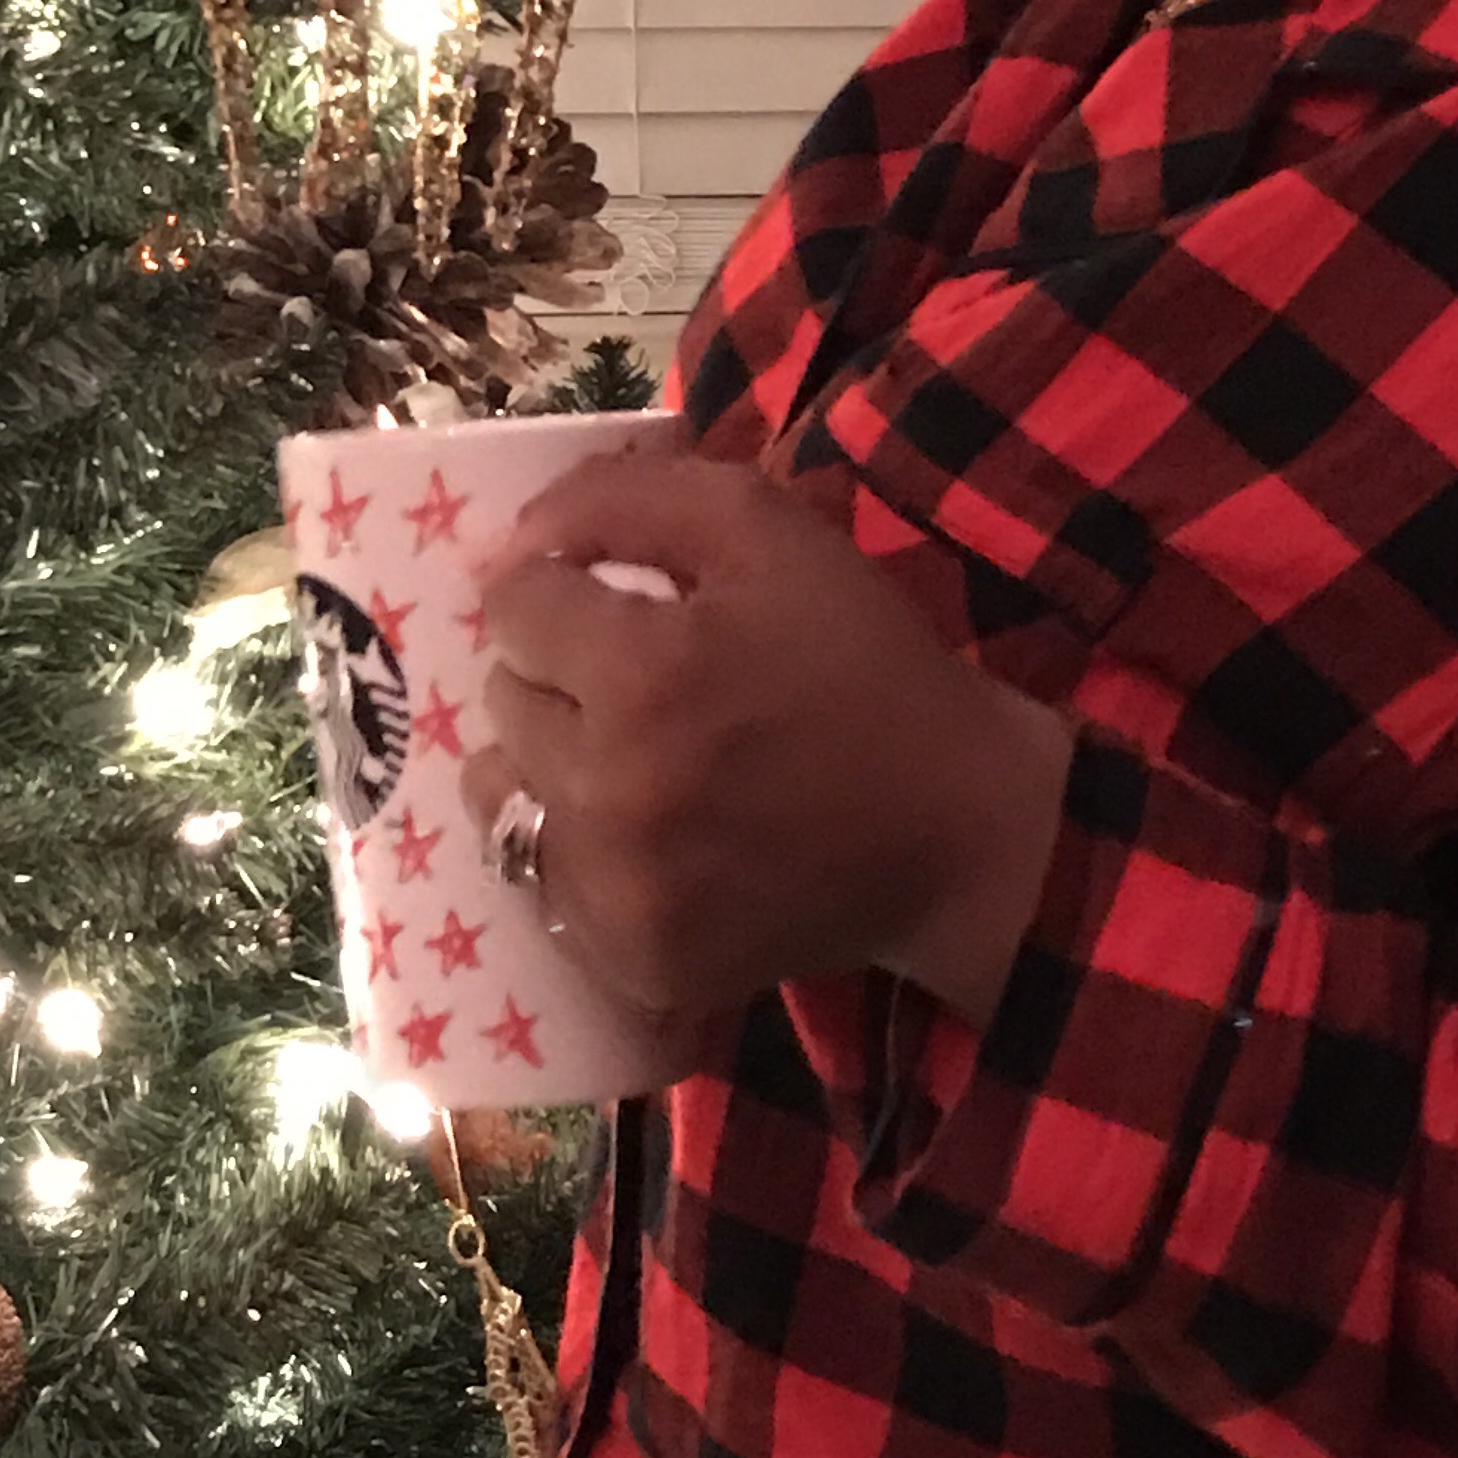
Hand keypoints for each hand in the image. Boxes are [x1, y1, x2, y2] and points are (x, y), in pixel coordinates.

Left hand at [465, 449, 1074, 1032]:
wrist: (959, 833)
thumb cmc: (863, 663)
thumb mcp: (763, 527)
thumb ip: (623, 497)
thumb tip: (513, 533)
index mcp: (643, 671)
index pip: (513, 607)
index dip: (560, 592)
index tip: (612, 606)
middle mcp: (610, 788)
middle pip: (502, 700)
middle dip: (556, 674)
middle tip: (636, 682)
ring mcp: (616, 889)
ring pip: (498, 796)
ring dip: (543, 762)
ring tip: (622, 757)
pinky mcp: (631, 960)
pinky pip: (539, 885)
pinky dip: (574, 851)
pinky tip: (644, 835)